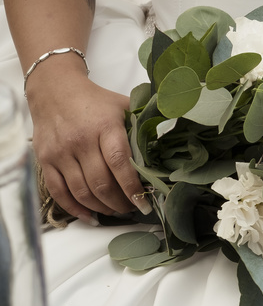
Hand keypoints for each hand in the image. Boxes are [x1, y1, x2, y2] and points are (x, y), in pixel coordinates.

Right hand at [26, 68, 147, 219]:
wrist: (54, 89)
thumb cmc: (96, 102)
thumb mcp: (124, 105)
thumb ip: (145, 123)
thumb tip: (175, 138)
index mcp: (104, 127)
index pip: (119, 163)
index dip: (132, 187)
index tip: (144, 203)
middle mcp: (80, 141)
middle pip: (101, 183)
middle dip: (120, 203)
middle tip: (132, 208)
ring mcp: (60, 152)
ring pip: (81, 191)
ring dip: (101, 207)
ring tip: (115, 211)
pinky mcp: (45, 159)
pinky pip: (58, 191)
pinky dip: (74, 208)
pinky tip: (90, 216)